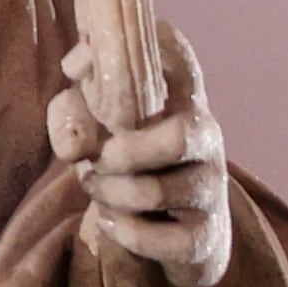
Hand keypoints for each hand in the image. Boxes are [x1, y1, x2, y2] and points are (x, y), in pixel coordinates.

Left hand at [48, 19, 233, 286]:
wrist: (178, 235)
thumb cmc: (130, 162)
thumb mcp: (98, 126)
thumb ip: (79, 98)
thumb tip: (76, 68)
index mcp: (184, 99)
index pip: (180, 58)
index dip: (158, 48)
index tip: (119, 60)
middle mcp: (208, 139)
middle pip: (182, 137)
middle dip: (123, 152)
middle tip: (96, 160)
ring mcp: (211, 190)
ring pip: (154, 191)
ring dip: (109, 193)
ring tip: (96, 188)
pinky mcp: (204, 237)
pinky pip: (155, 238)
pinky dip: (121, 230)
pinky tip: (110, 219)